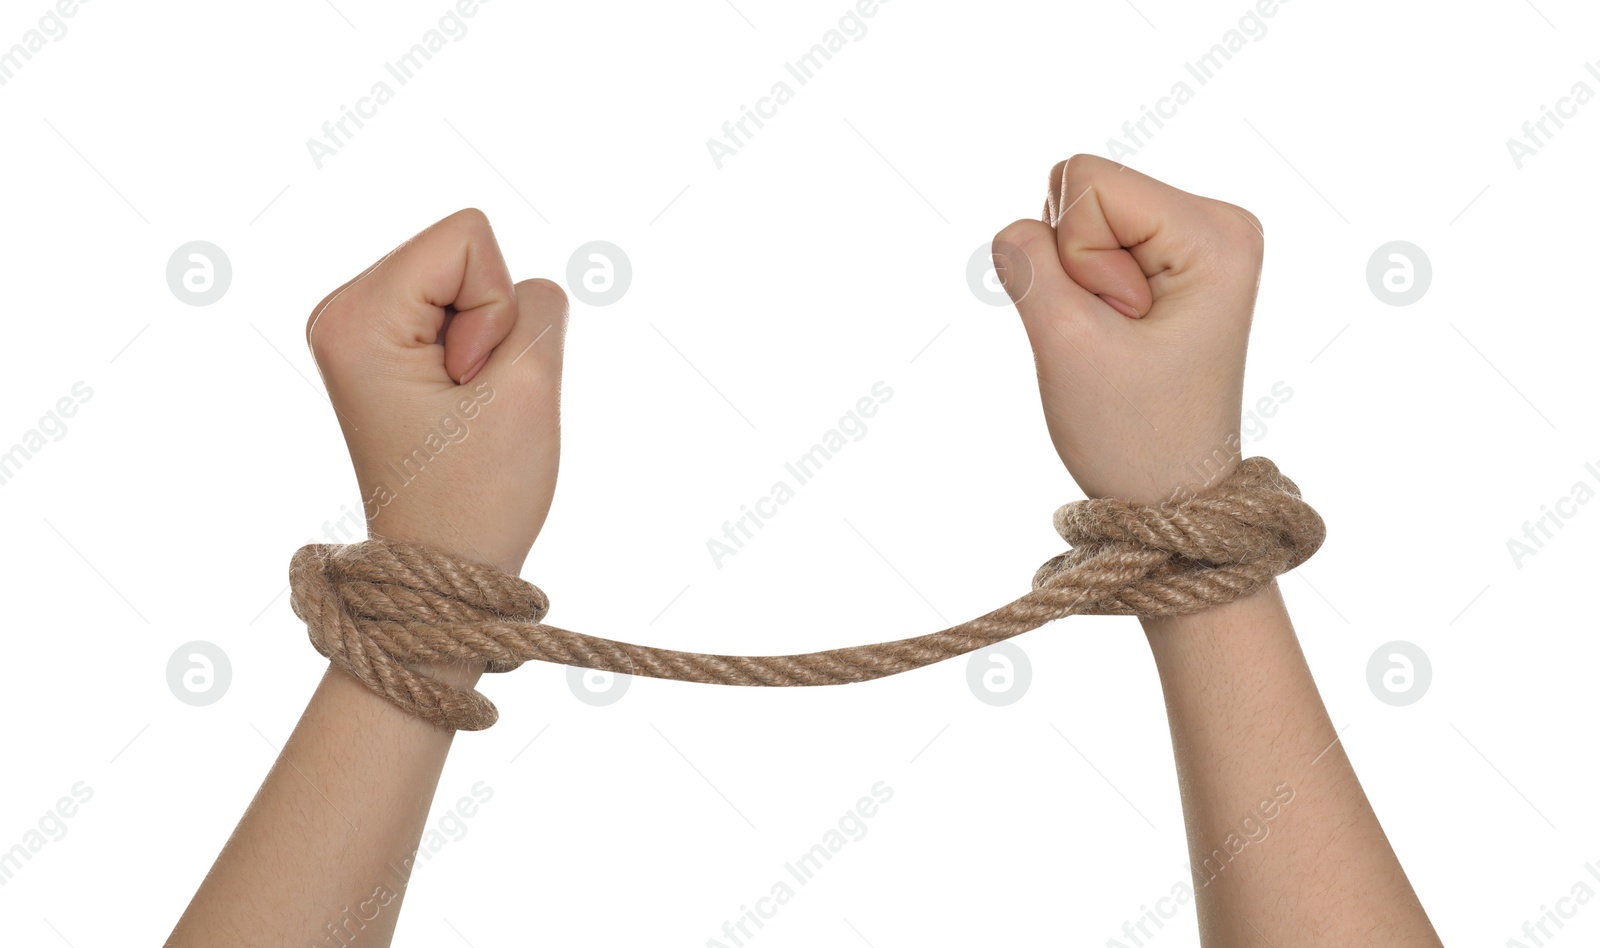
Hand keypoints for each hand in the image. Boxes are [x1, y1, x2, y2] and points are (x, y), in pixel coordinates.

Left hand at [305, 208, 566, 574]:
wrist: (443, 574)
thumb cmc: (480, 494)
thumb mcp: (530, 385)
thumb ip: (541, 303)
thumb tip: (522, 289)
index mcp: (355, 315)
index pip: (468, 237)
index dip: (496, 308)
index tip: (468, 384)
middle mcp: (340, 311)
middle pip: (463, 253)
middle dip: (490, 323)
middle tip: (466, 404)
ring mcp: (357, 330)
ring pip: (469, 282)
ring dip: (487, 344)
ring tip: (463, 411)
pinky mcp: (382, 349)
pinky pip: (461, 310)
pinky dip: (478, 355)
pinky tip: (458, 409)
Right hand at [994, 155, 1263, 504]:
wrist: (1172, 496)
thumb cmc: (1132, 435)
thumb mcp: (1066, 346)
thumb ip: (1028, 265)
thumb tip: (1015, 228)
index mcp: (1216, 231)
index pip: (1086, 180)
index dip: (1073, 255)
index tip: (1117, 323)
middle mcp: (1219, 221)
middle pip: (1083, 189)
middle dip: (1075, 265)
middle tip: (1118, 336)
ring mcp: (1199, 239)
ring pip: (1078, 215)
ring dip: (1076, 282)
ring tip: (1120, 341)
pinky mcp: (1173, 261)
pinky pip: (1088, 241)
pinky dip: (1082, 290)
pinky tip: (1117, 336)